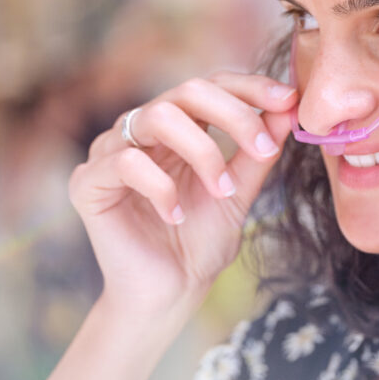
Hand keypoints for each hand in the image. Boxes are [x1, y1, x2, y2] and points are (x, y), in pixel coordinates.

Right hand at [67, 72, 297, 319]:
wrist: (170, 293)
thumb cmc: (201, 243)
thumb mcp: (239, 192)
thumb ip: (257, 152)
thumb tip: (288, 108)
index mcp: (178, 126)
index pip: (212, 86)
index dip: (251, 87)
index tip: (289, 100)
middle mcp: (142, 129)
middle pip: (188, 90)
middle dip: (235, 116)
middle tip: (264, 149)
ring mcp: (111, 151)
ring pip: (159, 116)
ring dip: (203, 152)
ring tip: (222, 192)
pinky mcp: (89, 182)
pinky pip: (126, 163)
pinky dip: (162, 188)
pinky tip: (177, 216)